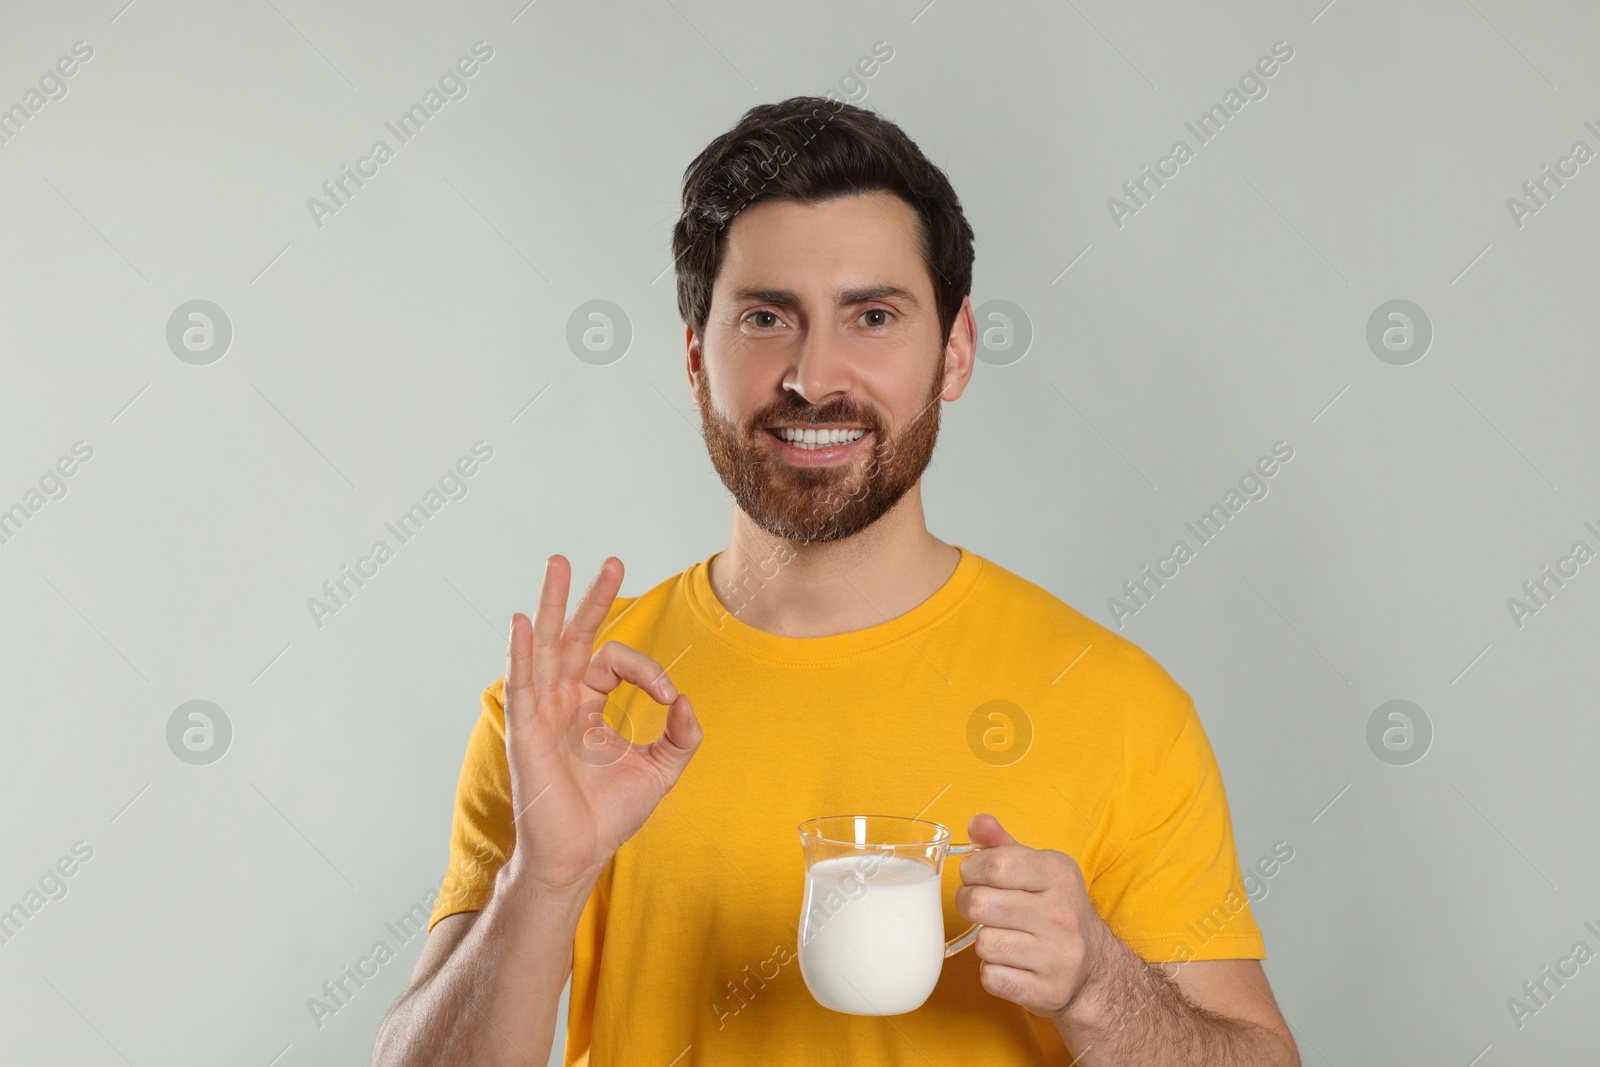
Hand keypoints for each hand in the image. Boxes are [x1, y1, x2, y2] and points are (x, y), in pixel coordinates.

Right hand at [501, 555, 702, 897]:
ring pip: (546, 647)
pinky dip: (522, 651)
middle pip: (574, 636)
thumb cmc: (609, 815)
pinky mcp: (527, 732)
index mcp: (587, 705)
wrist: (578, 855)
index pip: (613, 661)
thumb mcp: (660, 769)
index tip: (669, 697)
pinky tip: (524, 622)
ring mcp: (541, 713)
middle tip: (609, 561)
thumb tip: (687, 701)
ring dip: (553, 604)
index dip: (647, 670)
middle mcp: (561, 701)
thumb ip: (680, 734)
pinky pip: (523, 684)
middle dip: (590, 598)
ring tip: (559, 563)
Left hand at [954, 814, 1111, 1019]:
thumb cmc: (1055, 910)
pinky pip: (991, 977)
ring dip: (984, 941)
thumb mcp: (1038, 869)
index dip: (972, 870)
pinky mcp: (1047, 991)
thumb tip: (977, 822)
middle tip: (979, 907)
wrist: (1095, 970)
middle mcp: (1063, 914)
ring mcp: (1058, 956)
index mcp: (1060, 875)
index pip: (995, 864)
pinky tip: (1011, 963)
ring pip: (983, 943)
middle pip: (980, 904)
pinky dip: (992, 972)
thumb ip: (1003, 844)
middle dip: (969, 904)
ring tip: (1002, 936)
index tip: (975, 876)